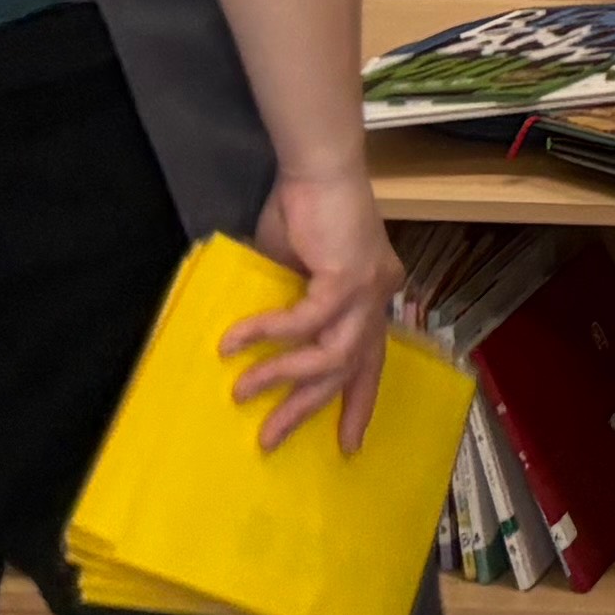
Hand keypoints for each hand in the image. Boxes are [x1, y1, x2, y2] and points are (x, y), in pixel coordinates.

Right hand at [225, 165, 397, 453]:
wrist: (316, 170)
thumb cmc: (304, 214)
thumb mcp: (297, 274)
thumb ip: (292, 309)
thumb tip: (263, 348)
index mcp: (372, 298)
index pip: (371, 361)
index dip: (358, 403)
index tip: (346, 445)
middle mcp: (379, 298)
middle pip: (350, 369)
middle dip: (309, 408)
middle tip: (271, 439)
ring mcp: (368, 290)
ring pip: (331, 356)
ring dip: (283, 377)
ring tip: (243, 391)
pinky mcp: (349, 278)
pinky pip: (304, 323)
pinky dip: (267, 334)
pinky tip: (235, 341)